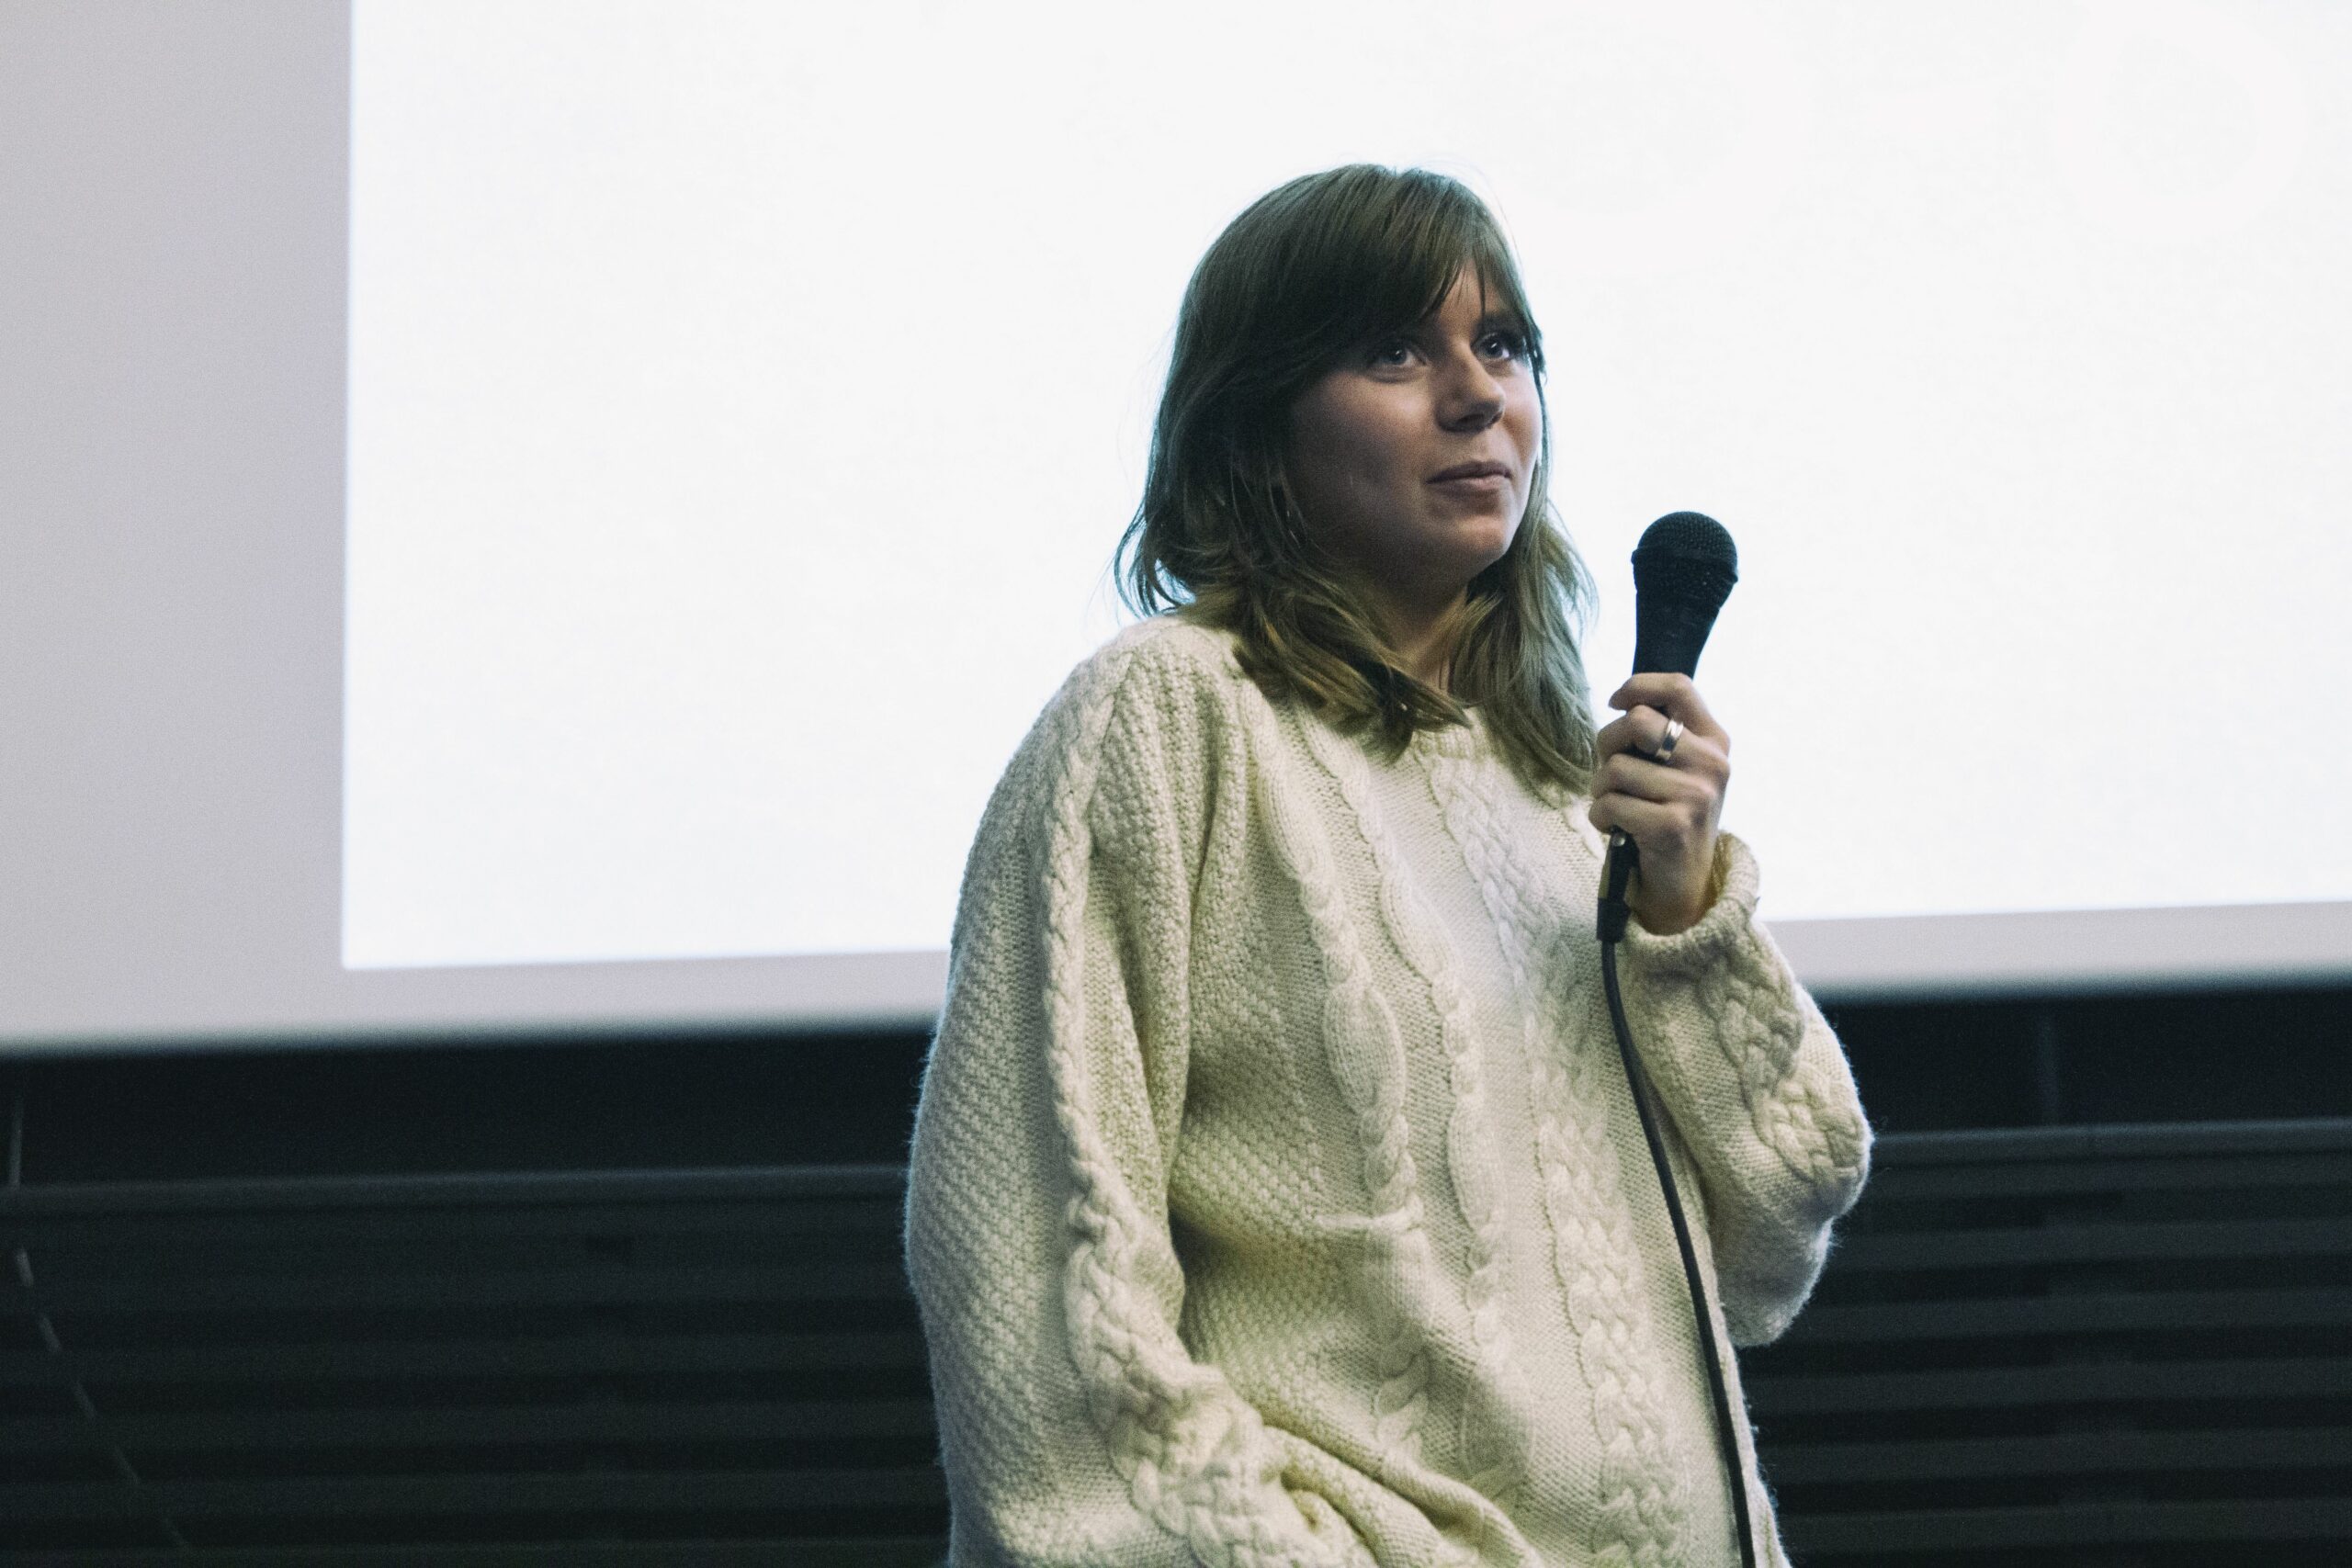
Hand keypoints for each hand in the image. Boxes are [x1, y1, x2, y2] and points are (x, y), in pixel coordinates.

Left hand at [1588, 673, 1729, 935]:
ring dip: (1600, 790)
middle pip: (1637, 723)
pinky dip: (1601, 818)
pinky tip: (1617, 831)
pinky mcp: (1672, 826)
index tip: (1614, 703)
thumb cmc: (1664, 818)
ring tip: (1618, 809)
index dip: (1637, 686)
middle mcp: (1713, 764)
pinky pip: (1609, 804)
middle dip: (1607, 746)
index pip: (1678, 687)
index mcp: (1715, 741)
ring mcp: (1696, 795)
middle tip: (1611, 774)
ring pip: (1615, 768)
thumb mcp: (1674, 770)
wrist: (1680, 887)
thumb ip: (1658, 734)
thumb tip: (1623, 701)